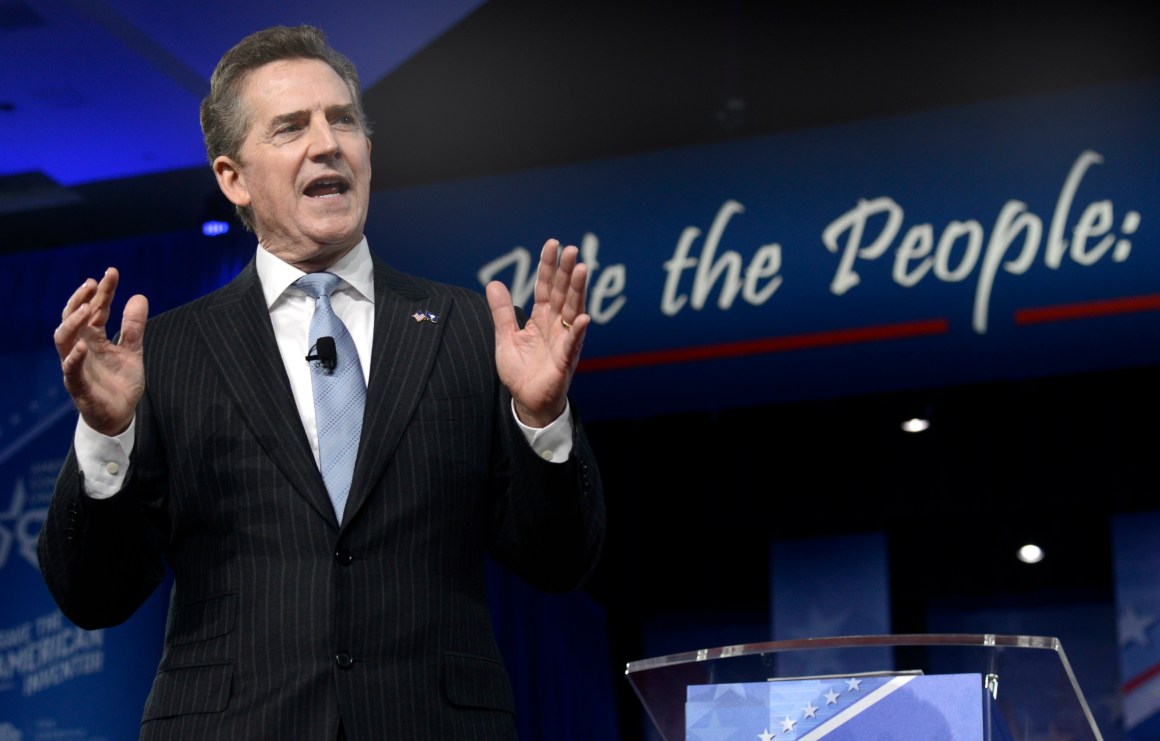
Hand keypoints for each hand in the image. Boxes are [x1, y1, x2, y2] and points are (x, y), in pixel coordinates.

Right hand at [54, 268, 148, 435]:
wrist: (120, 416)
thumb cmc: (120, 382)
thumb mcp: (133, 350)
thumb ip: (134, 327)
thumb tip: (139, 296)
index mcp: (94, 339)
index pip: (95, 309)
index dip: (102, 291)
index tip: (111, 272)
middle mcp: (81, 348)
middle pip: (73, 318)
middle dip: (81, 299)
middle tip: (92, 283)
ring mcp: (77, 366)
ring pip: (63, 340)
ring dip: (73, 323)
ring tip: (87, 308)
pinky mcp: (78, 386)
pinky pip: (70, 370)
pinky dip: (74, 358)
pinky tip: (83, 347)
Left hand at [487, 239, 588, 427]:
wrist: (527, 401)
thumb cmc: (521, 371)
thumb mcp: (506, 337)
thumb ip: (501, 312)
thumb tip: (493, 283)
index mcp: (541, 318)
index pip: (546, 287)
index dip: (548, 266)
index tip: (553, 243)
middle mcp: (556, 326)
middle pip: (563, 293)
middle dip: (567, 271)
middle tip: (572, 249)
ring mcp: (563, 341)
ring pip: (572, 311)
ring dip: (578, 291)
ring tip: (582, 269)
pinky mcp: (565, 361)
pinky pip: (572, 344)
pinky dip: (577, 331)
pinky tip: (582, 317)